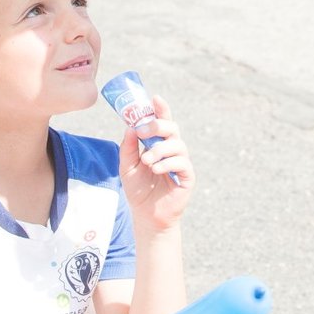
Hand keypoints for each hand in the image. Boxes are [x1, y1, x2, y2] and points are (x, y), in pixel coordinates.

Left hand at [118, 96, 193, 229]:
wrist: (146, 215)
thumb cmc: (138, 189)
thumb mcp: (126, 166)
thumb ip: (128, 147)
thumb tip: (130, 126)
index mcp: (159, 143)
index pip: (163, 121)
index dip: (161, 108)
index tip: (154, 98)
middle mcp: (172, 149)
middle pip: (172, 128)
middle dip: (158, 126)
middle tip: (143, 131)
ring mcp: (181, 162)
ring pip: (177, 144)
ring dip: (159, 149)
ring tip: (147, 161)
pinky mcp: (187, 176)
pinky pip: (182, 162)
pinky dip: (167, 163)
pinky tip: (156, 170)